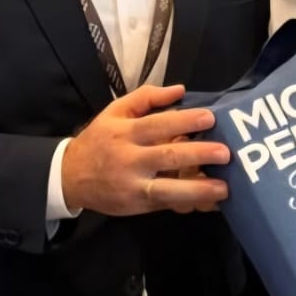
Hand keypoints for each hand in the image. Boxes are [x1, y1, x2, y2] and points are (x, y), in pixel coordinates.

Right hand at [61, 84, 230, 215]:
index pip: (156, 124)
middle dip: (197, 154)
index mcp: (124, 132)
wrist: (69, 177)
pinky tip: (211, 203)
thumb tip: (180, 90)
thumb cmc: (100, 140)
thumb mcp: (115, 112)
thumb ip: (146, 98)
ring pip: (167, 189)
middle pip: (165, 156)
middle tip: (225, 152)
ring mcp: (133, 185)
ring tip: (224, 187)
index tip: (210, 118)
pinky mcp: (138, 205)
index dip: (183, 121)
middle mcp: (129, 159)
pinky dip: (189, 203)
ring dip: (197, 189)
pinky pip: (166, 204)